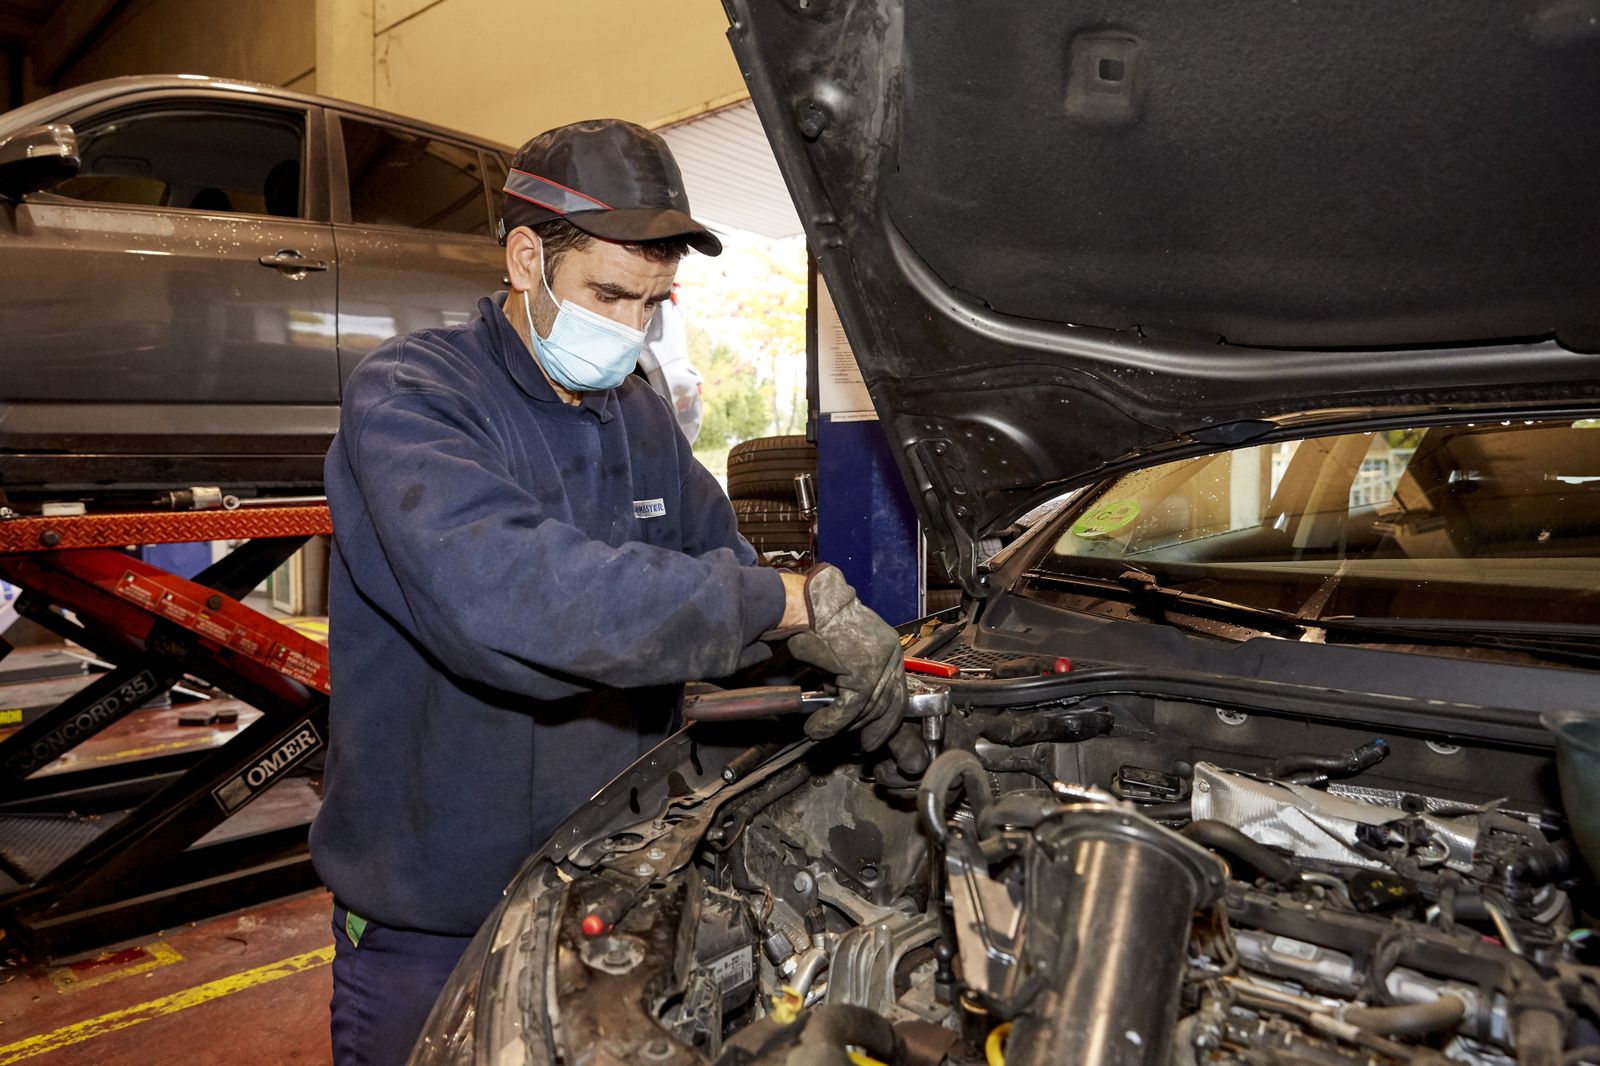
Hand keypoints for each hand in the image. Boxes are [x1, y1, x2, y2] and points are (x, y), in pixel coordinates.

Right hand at [772, 564, 905, 750]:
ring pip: (867, 709)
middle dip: (869, 728)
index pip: (898, 692)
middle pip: (887, 704)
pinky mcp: (862, 671)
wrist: (812, 604)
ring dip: (842, 726)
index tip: (877, 736)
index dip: (887, 720)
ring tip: (820, 731)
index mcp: (890, 648)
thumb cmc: (822, 624)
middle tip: (859, 745)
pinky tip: (816, 727)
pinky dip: (831, 722)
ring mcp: (879, 663)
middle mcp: (891, 654)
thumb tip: (850, 708)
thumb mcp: (846, 653)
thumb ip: (853, 676)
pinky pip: (849, 707)